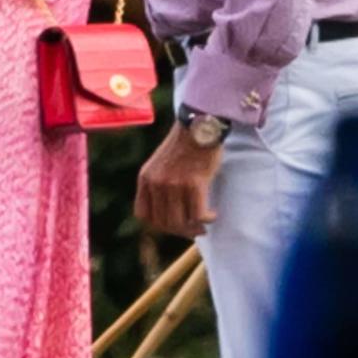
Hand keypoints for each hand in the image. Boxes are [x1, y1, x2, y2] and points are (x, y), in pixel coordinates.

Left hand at [134, 122, 221, 237]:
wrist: (198, 126)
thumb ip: (159, 186)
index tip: (174, 224)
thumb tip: (168, 215)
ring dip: (195, 228)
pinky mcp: (193, 183)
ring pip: (181, 222)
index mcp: (145, 178)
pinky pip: (198, 215)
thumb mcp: (161, 165)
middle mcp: (156, 182)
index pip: (143, 215)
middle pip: (164, 223)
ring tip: (204, 223)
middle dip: (181, 230)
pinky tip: (213, 214)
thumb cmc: (184, 147)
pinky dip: (207, 219)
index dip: (159, 225)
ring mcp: (173, 183)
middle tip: (196, 228)